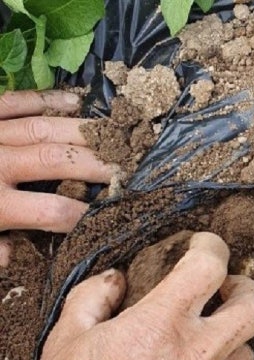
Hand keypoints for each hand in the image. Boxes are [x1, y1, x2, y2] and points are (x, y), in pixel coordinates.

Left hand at [0, 90, 112, 234]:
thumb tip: (16, 253)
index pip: (52, 211)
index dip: (83, 215)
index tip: (104, 216)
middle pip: (56, 160)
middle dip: (96, 165)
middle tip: (125, 170)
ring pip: (43, 128)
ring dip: (82, 132)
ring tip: (114, 137)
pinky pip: (15, 101)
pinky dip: (47, 99)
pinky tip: (76, 102)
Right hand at [15, 232, 253, 359]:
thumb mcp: (65, 339)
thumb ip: (94, 297)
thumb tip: (117, 280)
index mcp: (160, 323)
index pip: (210, 266)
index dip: (212, 247)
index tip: (203, 247)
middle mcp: (196, 355)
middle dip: (247, 289)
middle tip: (228, 290)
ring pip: (249, 351)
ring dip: (233, 337)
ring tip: (206, 338)